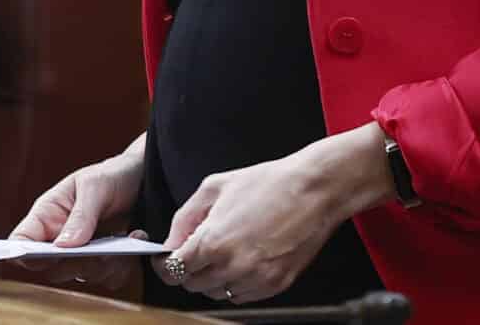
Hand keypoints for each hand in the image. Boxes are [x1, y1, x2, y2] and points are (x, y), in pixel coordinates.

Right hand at [8, 134, 146, 291]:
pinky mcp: (105, 263)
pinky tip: (136, 236)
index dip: (24, 254)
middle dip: (77, 264)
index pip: (22, 241)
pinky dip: (124, 265)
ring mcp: (83, 254)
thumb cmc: (112, 176)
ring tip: (124, 240)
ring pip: (83, 276)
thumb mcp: (94, 185)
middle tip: (99, 251)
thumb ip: (80, 214)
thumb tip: (62, 246)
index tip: (46, 257)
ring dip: (105, 264)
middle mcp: (60, 239)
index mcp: (47, 216)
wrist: (144, 179)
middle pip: (52, 270)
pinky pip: (109, 279)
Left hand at [163, 124, 393, 304]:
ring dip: (213, 278)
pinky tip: (245, 259)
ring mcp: (255, 280)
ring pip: (216, 294)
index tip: (166, 258)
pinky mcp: (275, 286)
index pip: (173, 271)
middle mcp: (232, 267)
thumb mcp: (215, 186)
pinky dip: (237, 283)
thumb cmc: (267, 182)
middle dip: (189, 268)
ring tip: (226, 251)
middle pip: (192, 285)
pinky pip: (242, 296)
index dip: (165, 265)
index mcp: (212, 242)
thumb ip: (185, 217)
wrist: (314, 189)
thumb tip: (171, 242)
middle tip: (199, 249)